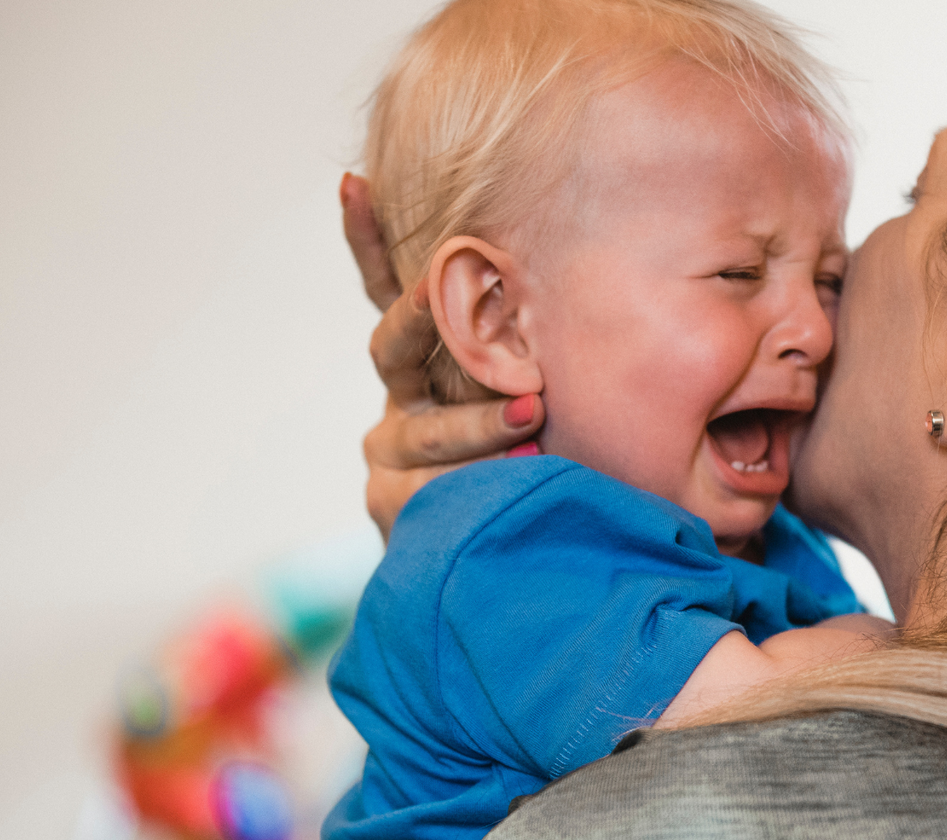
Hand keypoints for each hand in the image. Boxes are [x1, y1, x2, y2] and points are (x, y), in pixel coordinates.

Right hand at [343, 174, 545, 537]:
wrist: (508, 548)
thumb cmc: (537, 444)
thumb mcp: (534, 380)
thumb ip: (534, 334)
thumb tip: (591, 251)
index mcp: (422, 355)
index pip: (384, 288)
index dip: (365, 238)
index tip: (355, 183)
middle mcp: (398, 395)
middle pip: (394, 347)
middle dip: (423, 318)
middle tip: (445, 289)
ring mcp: (391, 451)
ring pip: (429, 428)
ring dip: (478, 422)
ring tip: (534, 414)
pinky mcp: (395, 506)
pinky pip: (430, 492)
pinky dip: (467, 484)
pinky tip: (505, 475)